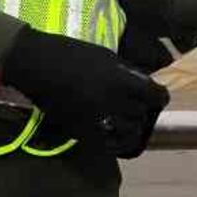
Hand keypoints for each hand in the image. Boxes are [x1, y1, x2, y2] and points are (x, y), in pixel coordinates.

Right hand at [1, 27, 169, 158]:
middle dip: (143, 110)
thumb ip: (125, 72)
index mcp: (120, 80)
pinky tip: (115, 135)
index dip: (159, 97)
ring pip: (128, 132)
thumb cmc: (71, 53)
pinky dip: (116, 142)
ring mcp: (96, 119)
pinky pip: (108, 144)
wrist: (37, 65)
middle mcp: (112, 102)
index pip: (154, 96)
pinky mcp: (81, 131)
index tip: (157, 96)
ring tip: (128, 121)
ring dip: (131, 127)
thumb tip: (142, 82)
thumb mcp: (105, 56)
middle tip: (139, 106)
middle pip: (141, 114)